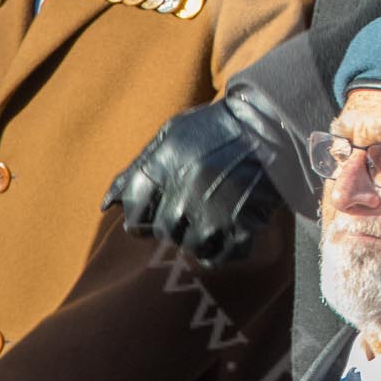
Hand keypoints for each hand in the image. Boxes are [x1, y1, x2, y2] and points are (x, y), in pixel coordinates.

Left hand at [102, 89, 286, 265]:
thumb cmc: (217, 128)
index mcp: (164, 166)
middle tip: (192, 210)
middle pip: (164, 232)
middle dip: (174, 224)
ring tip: (212, 217)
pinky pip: (220, 257)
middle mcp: (185, 190)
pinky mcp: (243, 225)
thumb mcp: (172, 135)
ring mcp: (214, 211)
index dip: (144, 215)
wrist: (273, 124)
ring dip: (198, 238)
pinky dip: (221, 251)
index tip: (157, 210)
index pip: (134, 214)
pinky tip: (228, 233)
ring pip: (190, 247)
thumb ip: (138, 167)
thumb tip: (108, 205)